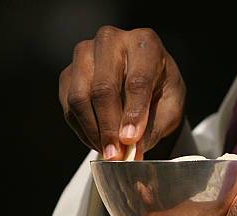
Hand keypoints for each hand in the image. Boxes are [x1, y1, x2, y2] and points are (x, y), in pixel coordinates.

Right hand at [58, 26, 185, 159]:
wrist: (144, 80)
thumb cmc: (160, 90)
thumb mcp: (169, 107)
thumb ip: (152, 126)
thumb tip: (132, 150)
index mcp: (145, 44)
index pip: (136, 80)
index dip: (133, 113)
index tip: (130, 140)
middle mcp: (111, 41)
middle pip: (103, 88)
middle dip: (109, 127)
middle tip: (117, 154)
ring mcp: (85, 54)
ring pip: (80, 97)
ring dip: (94, 131)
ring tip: (109, 152)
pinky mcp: (68, 73)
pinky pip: (69, 107)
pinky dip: (83, 130)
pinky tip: (99, 142)